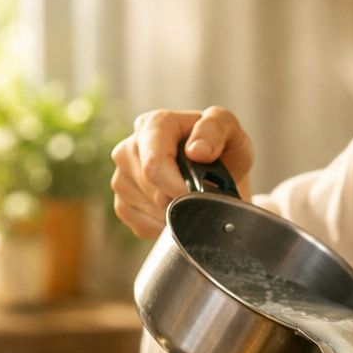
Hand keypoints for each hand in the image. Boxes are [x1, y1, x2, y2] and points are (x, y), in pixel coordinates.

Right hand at [110, 106, 254, 237]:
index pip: (154, 164)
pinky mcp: (122, 202)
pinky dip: (164, 227)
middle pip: (151, 189)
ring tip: (192, 200)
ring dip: (175, 214)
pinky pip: (140, 225)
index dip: (177, 187)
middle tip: (203, 196)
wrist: (218, 174)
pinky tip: (178, 213)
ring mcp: (122, 176)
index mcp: (153, 125)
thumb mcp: (230, 130)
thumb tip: (197, 150)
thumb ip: (216, 129)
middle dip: (181, 200)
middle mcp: (130, 148)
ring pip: (146, 208)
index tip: (198, 196)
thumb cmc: (222, 149)